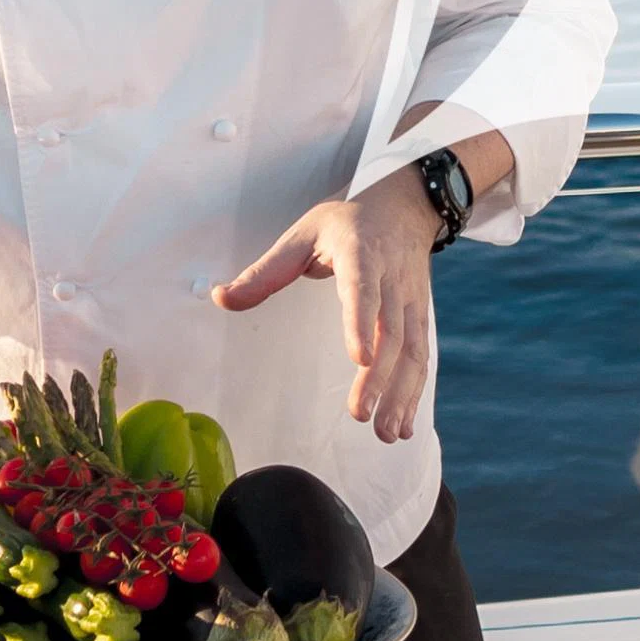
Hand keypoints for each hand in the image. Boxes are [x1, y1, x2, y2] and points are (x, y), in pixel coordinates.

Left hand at [215, 174, 442, 443]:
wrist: (404, 207)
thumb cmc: (346, 223)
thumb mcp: (301, 235)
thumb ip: (264, 272)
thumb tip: (219, 297)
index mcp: (360, 252)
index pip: (362, 289)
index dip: (361, 323)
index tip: (358, 359)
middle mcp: (391, 277)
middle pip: (390, 330)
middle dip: (378, 377)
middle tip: (360, 414)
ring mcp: (410, 298)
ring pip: (411, 349)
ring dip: (400, 393)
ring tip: (385, 433)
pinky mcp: (419, 315)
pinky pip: (420, 356)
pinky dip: (414, 393)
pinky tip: (402, 426)